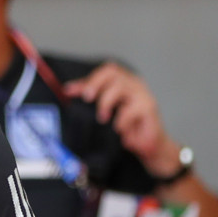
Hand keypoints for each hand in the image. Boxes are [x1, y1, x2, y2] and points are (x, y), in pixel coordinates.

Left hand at [63, 63, 179, 175]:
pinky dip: (121, 119)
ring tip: (102, 118)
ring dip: (106, 102)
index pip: (107, 71)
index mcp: (124, 82)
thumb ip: (91, 98)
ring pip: (121, 87)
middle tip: (87, 99)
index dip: (88, 79)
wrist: (148, 145)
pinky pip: (131, 108)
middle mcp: (134, 84)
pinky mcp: (149, 108)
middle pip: (113, 73)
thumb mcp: (106, 111)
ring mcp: (143, 94)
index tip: (70, 91)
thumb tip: (68, 90)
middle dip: (96, 84)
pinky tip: (118, 129)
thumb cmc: (127, 127)